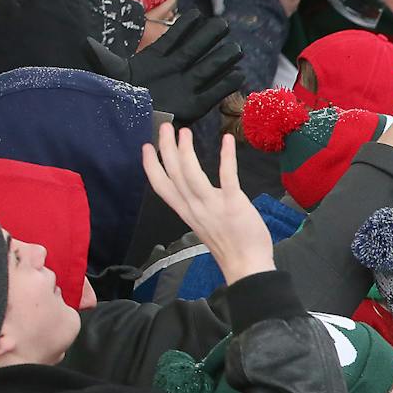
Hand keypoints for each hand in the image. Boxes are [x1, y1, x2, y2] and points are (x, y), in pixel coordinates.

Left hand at [87, 12, 243, 122]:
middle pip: (195, 50)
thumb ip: (102, 57)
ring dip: (222, 58)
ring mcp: (186, 87)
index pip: (174, 38)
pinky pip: (213, 93)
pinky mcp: (194, 105)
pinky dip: (225, 85)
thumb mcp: (109, 74)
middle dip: (209, 37)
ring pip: (207, 68)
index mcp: (156, 59)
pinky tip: (238, 75)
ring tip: (236, 47)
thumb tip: (85, 41)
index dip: (184, 27)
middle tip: (223, 24)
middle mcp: (175, 70)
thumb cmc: (118, 98)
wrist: (125, 125)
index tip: (196, 14)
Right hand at [141, 127, 273, 283]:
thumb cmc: (230, 245)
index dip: (151, 166)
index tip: (146, 147)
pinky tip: (226, 140)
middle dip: (166, 149)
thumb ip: (197, 207)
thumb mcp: (204, 225)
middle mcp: (194, 207)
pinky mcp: (233, 204)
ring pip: (191, 174)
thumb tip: (195, 193)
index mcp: (186, 212)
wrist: (246, 265)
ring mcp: (212, 206)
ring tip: (184, 132)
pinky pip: (227, 177)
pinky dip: (226, 157)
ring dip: (186, 150)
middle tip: (165, 127)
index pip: (162, 187)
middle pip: (174, 174)